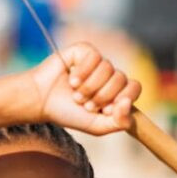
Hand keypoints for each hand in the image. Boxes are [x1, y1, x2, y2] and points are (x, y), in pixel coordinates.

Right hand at [27, 42, 141, 135]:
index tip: (106, 109)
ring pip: (108, 68)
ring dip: (89, 87)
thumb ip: (119, 122)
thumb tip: (128, 103)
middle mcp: (108, 75)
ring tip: (75, 94)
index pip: (135, 88)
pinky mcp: (84, 50)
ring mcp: (97, 62)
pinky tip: (71, 79)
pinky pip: (94, 56)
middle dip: (102, 96)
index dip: (123, 98)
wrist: (41, 102)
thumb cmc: (67, 113)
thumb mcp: (97, 126)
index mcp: (115, 91)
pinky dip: (82, 72)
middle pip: (121, 79)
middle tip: (85, 104)